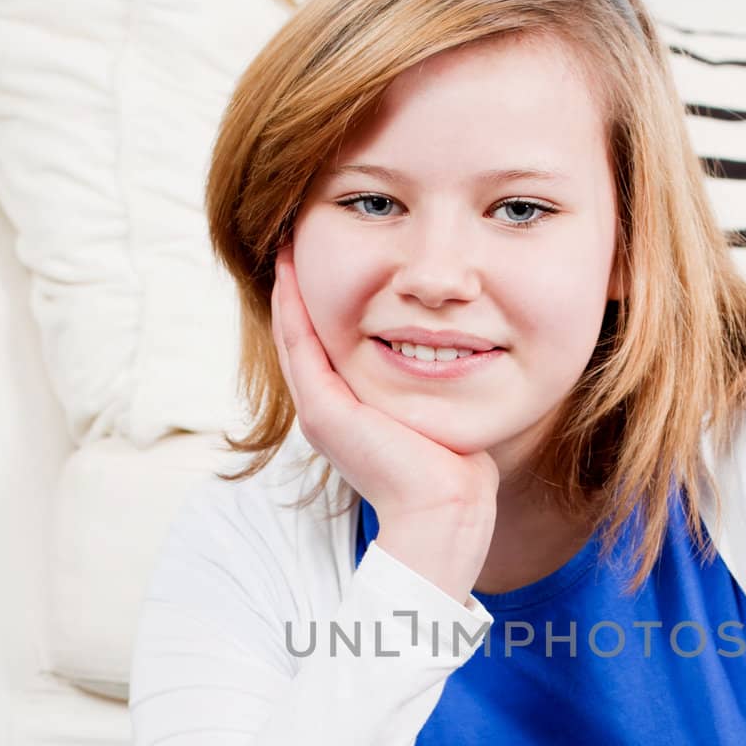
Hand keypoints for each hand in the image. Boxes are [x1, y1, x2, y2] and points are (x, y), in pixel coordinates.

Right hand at [270, 242, 500, 529]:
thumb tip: (458, 354)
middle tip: (295, 236)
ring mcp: (320, 413)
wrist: (447, 509)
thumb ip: (433, 384)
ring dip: (287, 288)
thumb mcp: (437, 412)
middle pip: (302, 337)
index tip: (326, 257)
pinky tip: (291, 268)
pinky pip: (300, 346)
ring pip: (293, 336)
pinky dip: (292, 306)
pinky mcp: (323, 412)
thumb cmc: (456, 470)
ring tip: (287, 241)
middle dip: (299, 288)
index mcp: (350, 413)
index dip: (320, 303)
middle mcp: (328, 412)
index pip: (325, 347)